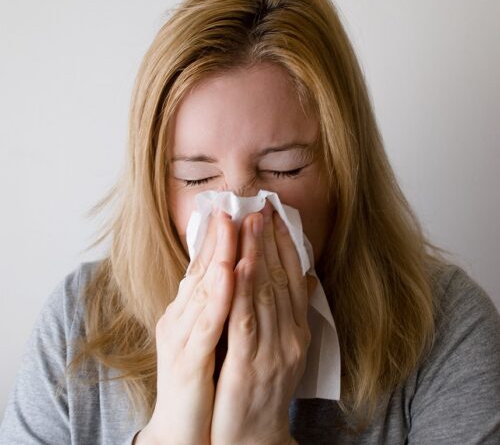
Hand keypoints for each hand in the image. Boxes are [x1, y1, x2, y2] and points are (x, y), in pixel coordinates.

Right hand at [136, 209, 235, 444]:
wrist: (181, 428)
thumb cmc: (201, 379)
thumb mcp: (212, 336)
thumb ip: (223, 306)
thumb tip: (239, 276)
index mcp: (187, 312)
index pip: (203, 267)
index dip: (218, 238)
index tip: (233, 210)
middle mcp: (179, 318)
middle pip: (202, 270)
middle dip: (222, 236)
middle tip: (235, 205)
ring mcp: (181, 337)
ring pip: (203, 288)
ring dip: (221, 254)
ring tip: (234, 225)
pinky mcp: (188, 359)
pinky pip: (207, 323)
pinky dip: (219, 295)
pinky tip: (229, 272)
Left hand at [211, 202, 310, 444]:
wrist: (255, 439)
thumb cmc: (264, 388)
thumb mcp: (285, 348)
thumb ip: (292, 313)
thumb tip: (303, 277)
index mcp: (297, 331)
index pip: (293, 278)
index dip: (284, 245)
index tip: (275, 215)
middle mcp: (290, 337)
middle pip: (280, 279)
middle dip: (270, 240)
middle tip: (262, 207)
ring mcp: (272, 351)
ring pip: (265, 294)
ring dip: (257, 255)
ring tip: (250, 223)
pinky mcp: (248, 365)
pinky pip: (246, 322)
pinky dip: (244, 291)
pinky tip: (238, 265)